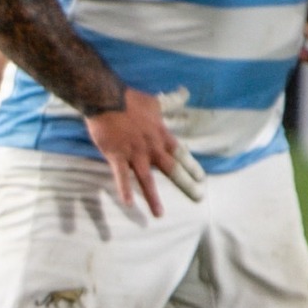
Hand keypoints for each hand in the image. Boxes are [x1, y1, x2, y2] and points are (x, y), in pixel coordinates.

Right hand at [84, 86, 203, 216]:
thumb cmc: (130, 100)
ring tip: (159, 214)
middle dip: (186, 184)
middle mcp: (151, 147)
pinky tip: (128, 203)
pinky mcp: (116, 155)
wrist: (106, 99)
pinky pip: (121, 175)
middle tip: (198, 197)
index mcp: (161, 135)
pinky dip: (124, 189)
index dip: (192, 166)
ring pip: (146, 178)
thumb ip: (171, 101)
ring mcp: (134, 153)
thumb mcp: (155, 102)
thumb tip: (186, 93)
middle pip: (172, 168)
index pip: (181, 153)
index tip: (201, 178)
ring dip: (153, 197)